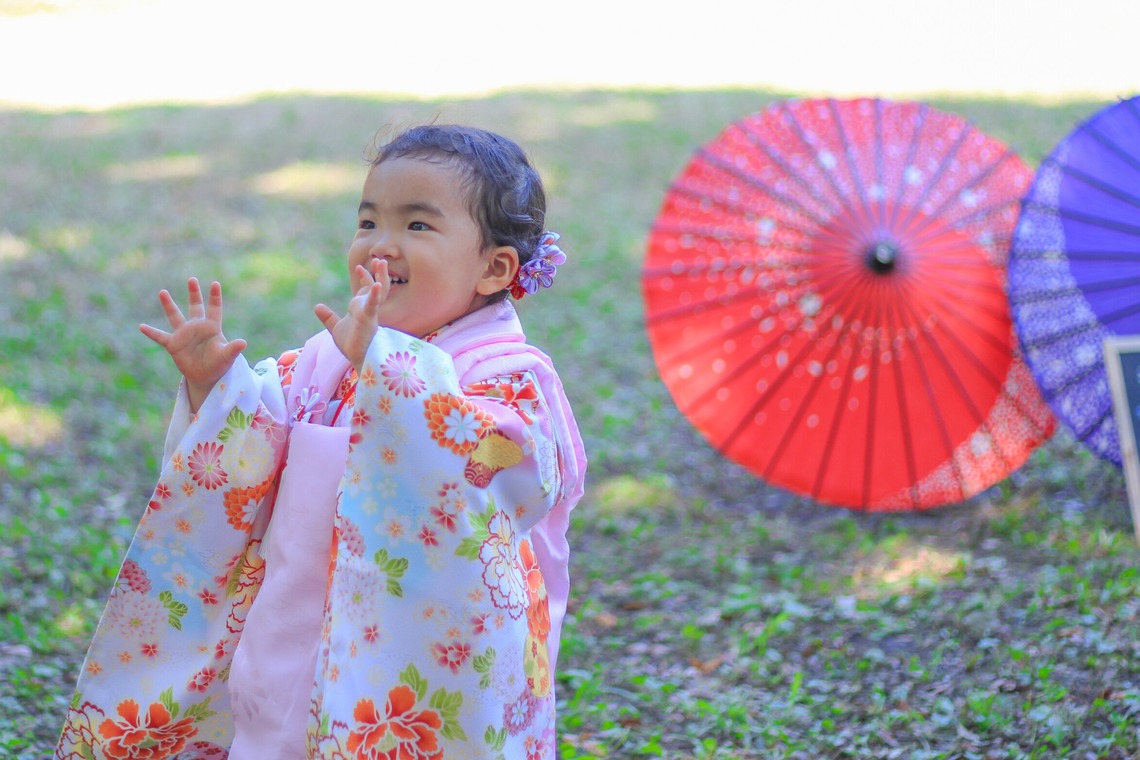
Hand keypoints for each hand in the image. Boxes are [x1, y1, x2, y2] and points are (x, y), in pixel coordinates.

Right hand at [140, 278, 246, 411]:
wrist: (206, 376)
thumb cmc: (219, 364)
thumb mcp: (226, 356)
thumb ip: (233, 349)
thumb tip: (243, 343)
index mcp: (212, 327)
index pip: (214, 309)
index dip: (214, 297)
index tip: (215, 283)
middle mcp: (197, 327)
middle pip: (195, 306)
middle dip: (194, 293)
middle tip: (192, 279)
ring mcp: (184, 334)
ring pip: (175, 316)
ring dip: (169, 305)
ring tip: (163, 292)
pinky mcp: (173, 345)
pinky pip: (160, 337)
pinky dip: (151, 332)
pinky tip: (141, 326)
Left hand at [314, 258, 390, 369]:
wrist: (358, 360)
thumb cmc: (351, 345)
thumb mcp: (336, 328)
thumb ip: (328, 317)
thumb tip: (317, 307)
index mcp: (362, 309)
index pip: (366, 290)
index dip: (365, 278)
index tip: (361, 266)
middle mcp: (368, 309)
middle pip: (378, 287)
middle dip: (378, 273)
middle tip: (379, 260)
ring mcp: (370, 313)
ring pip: (380, 292)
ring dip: (381, 277)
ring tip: (381, 263)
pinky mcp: (368, 319)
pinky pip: (373, 305)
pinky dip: (375, 295)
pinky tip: (376, 285)